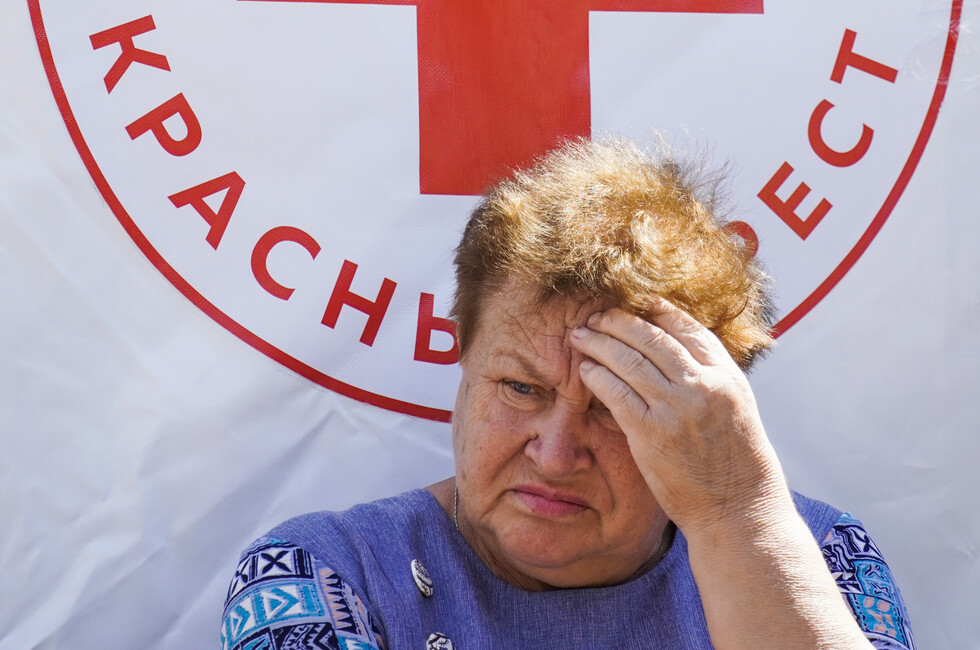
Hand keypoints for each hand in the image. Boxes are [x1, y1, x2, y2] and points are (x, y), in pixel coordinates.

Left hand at [569, 296, 790, 536]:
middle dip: (618, 322)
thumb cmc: (737, 460)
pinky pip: (616, 393)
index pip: (686, 327)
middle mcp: (702, 385)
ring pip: (629, 360)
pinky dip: (598, 376)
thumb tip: (677, 350)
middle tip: (596, 315)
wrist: (738, 508)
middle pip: (651, 337)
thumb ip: (709, 376)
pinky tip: (585, 370)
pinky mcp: (651, 434)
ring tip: (581, 337)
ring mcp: (676, 408)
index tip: (635, 303)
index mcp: (725, 375)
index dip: (655, 310)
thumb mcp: (736, 406)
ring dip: (600, 343)